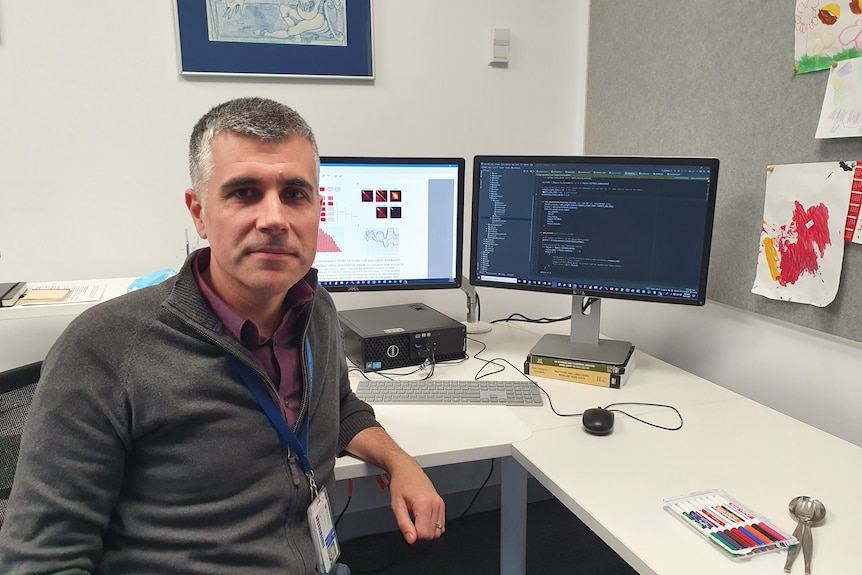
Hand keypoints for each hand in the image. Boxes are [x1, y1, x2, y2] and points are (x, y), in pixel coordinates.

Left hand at [344, 427, 445, 542]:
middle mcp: (435, 503)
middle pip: (432, 534)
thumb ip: (404, 524)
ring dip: (426, 529)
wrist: (407, 469)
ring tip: (416, 517)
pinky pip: (441, 524)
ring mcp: (440, 503)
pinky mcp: (441, 503)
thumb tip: (411, 539)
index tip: (408, 526)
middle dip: (420, 533)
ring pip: (438, 531)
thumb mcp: (396, 505)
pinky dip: (432, 525)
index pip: (424, 534)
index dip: (414, 535)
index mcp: (424, 504)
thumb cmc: (401, 484)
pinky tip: (422, 516)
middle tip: (410, 521)